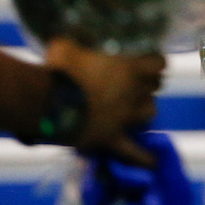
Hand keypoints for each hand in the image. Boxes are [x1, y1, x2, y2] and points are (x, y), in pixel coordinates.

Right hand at [44, 38, 164, 166]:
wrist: (46, 102)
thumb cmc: (58, 69)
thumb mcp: (67, 46)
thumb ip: (78, 43)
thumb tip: (73, 41)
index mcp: (129, 67)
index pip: (159, 63)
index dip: (154, 62)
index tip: (146, 61)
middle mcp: (133, 91)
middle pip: (154, 88)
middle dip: (147, 84)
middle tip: (134, 83)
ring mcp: (124, 116)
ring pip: (150, 113)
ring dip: (144, 109)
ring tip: (135, 108)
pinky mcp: (112, 138)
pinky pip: (133, 152)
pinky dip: (143, 157)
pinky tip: (153, 164)